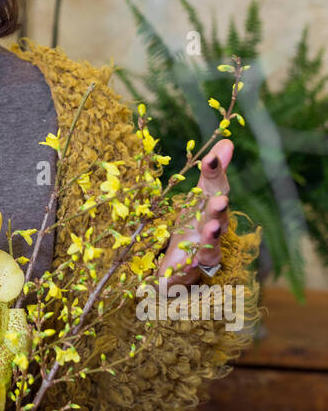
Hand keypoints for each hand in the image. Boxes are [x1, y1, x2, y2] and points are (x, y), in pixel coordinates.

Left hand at [157, 140, 232, 287]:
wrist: (183, 263)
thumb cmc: (193, 223)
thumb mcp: (198, 195)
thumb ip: (211, 173)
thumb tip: (227, 140)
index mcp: (210, 206)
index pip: (215, 186)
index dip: (215, 172)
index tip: (211, 157)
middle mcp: (212, 227)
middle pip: (218, 217)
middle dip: (219, 209)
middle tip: (221, 201)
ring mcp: (203, 250)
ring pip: (211, 245)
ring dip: (211, 237)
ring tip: (211, 229)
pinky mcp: (189, 270)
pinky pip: (190, 270)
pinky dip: (189, 267)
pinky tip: (188, 264)